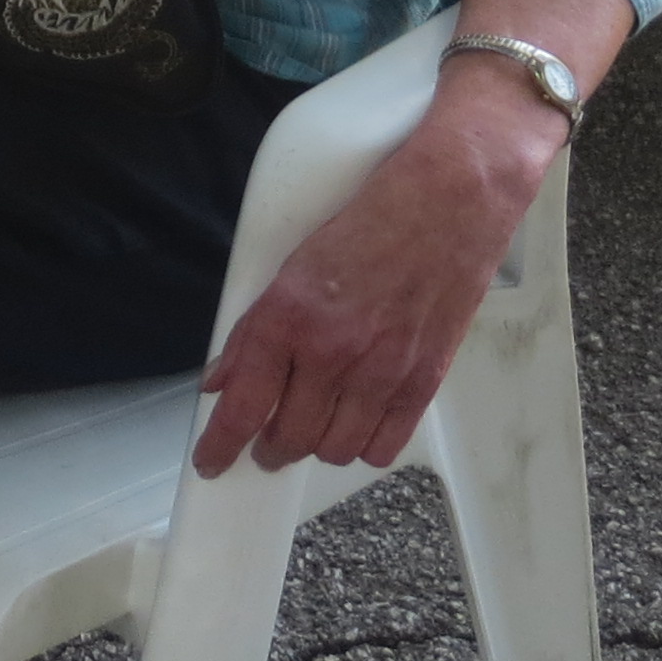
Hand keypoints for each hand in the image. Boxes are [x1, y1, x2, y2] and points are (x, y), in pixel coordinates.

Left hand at [189, 88, 562, 477]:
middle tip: (266, 439)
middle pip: (288, 438)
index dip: (221, 444)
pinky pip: (385, 444)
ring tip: (313, 425)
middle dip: (269, 447)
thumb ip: (255, 329)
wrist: (450, 199)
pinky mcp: (424, 379)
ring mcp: (383, 370)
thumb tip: (222, 377)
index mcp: (291, 315)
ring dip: (316, 445)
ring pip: (334, 449)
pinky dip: (364, 444)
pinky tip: (357, 422)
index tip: (211, 461)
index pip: (244, 405)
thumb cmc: (374, 217)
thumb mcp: (295, 262)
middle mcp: (334, 350)